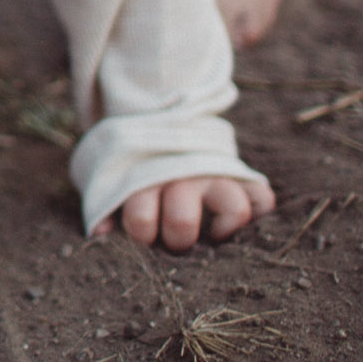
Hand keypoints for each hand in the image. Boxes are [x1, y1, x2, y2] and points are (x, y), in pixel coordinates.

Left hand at [95, 176, 274, 251]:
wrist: (158, 120)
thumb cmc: (133, 168)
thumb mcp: (112, 180)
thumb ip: (104, 205)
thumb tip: (100, 235)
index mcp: (144, 179)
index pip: (140, 220)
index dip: (140, 236)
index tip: (143, 237)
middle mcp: (182, 177)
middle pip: (183, 222)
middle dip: (176, 241)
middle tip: (173, 240)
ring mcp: (214, 175)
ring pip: (233, 210)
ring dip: (221, 231)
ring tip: (211, 237)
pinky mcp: (240, 175)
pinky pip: (262, 197)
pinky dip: (259, 211)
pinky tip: (239, 222)